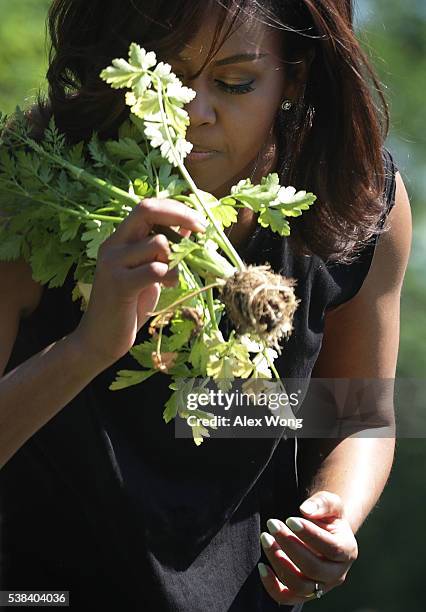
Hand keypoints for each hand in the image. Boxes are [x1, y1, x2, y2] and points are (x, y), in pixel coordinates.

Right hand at [72, 198, 205, 368]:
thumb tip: (188, 228)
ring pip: (159, 243)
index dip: (175, 208)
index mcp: (119, 239)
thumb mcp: (147, 272)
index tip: (198, 221)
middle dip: (180, 216)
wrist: (99, 339)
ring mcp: (113, 263)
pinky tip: (166, 288)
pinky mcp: (120, 284)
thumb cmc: (126, 306)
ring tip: (170, 279)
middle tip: (201, 230)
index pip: (146, 207)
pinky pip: (157, 269)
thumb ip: (162, 251)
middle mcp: (113, 245)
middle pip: (147, 211)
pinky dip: (171, 277)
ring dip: (175, 261)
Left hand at [258, 491, 357, 605]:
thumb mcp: (330, 502)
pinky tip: (262, 566)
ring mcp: (320, 587)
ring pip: (299, 584)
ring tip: (266, 538)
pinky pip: (286, 597)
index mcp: (347, 551)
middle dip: (289, 544)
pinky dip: (272, 586)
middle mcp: (337, 574)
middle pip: (313, 567)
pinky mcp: (304, 594)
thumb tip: (305, 510)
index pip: (331, 548)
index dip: (309, 535)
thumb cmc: (325, 517)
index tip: (290, 519)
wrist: (323, 534)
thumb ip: (322, 503)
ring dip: (278, 561)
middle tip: (272, 523)